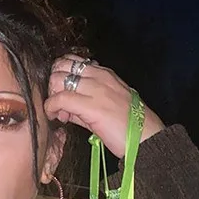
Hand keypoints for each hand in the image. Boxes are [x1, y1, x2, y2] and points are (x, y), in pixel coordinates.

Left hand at [45, 54, 164, 157]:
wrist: (146, 137)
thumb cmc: (128, 126)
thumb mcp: (105, 106)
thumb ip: (83, 103)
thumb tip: (64, 108)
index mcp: (104, 74)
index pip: (73, 61)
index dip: (61, 76)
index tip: (63, 95)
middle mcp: (99, 76)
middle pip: (62, 66)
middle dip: (53, 85)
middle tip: (57, 105)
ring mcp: (96, 89)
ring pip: (58, 79)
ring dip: (52, 96)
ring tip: (59, 113)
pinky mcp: (92, 106)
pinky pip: (61, 99)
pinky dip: (52, 107)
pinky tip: (56, 117)